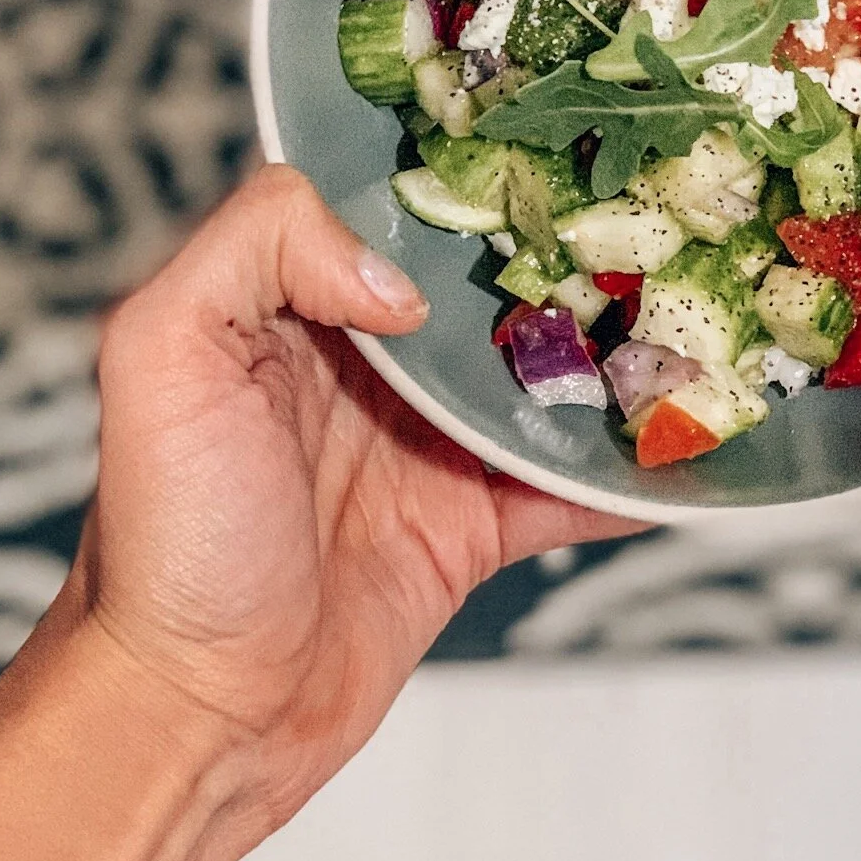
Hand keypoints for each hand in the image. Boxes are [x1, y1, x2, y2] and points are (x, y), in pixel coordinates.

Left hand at [65, 164, 637, 843]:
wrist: (200, 714)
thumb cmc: (165, 537)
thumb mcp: (162, 354)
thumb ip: (258, 250)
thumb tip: (402, 282)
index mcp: (289, 304)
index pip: (388, 211)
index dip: (462, 179)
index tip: (550, 145)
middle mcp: (362, 365)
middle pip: (486, 290)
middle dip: (566, 259)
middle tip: (660, 223)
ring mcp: (423, 448)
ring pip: (541, 383)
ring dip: (612, 363)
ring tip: (697, 325)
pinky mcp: (466, 530)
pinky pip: (564, 490)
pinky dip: (625, 476)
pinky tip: (692, 449)